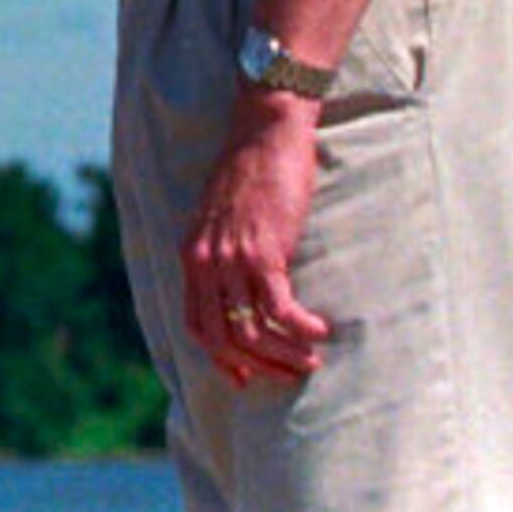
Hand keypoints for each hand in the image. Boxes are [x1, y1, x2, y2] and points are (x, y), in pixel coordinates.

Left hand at [180, 89, 332, 388]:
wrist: (263, 133)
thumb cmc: (251, 175)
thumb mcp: (221, 218)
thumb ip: (222, 253)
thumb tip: (240, 291)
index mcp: (191, 255)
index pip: (195, 325)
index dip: (220, 359)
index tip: (245, 378)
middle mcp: (204, 261)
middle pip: (221, 338)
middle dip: (258, 365)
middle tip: (291, 373)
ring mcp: (231, 258)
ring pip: (251, 330)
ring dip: (285, 354)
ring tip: (312, 357)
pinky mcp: (263, 252)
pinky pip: (279, 309)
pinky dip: (301, 329)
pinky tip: (320, 330)